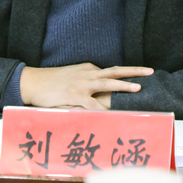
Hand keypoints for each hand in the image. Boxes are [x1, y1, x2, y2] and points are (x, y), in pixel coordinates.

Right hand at [20, 63, 152, 109]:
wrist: (32, 82)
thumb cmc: (51, 82)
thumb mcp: (71, 76)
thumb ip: (85, 80)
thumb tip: (98, 89)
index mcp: (88, 69)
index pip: (111, 71)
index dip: (126, 74)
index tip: (140, 77)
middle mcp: (87, 74)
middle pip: (115, 71)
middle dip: (134, 71)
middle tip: (150, 71)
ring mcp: (81, 84)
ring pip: (107, 83)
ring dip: (123, 85)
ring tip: (138, 88)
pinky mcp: (74, 95)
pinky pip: (92, 104)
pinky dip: (103, 109)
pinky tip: (113, 114)